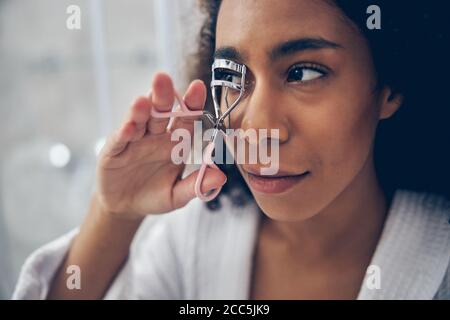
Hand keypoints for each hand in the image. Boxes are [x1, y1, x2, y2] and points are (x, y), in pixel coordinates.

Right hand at [95, 73, 226, 219]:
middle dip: (162, 95)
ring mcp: (134, 141)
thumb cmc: (154, 196)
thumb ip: (196, 185)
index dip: (191, 103)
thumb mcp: (177, 195)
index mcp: (175, 142)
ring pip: (139, 120)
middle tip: (163, 78)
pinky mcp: (114, 151)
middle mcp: (155, 136)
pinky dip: (125, 132)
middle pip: (160, 112)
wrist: (126, 207)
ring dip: (140, 110)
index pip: (185, 118)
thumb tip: (221, 176)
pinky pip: (121, 139)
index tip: (198, 86)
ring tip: (143, 101)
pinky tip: (129, 127)